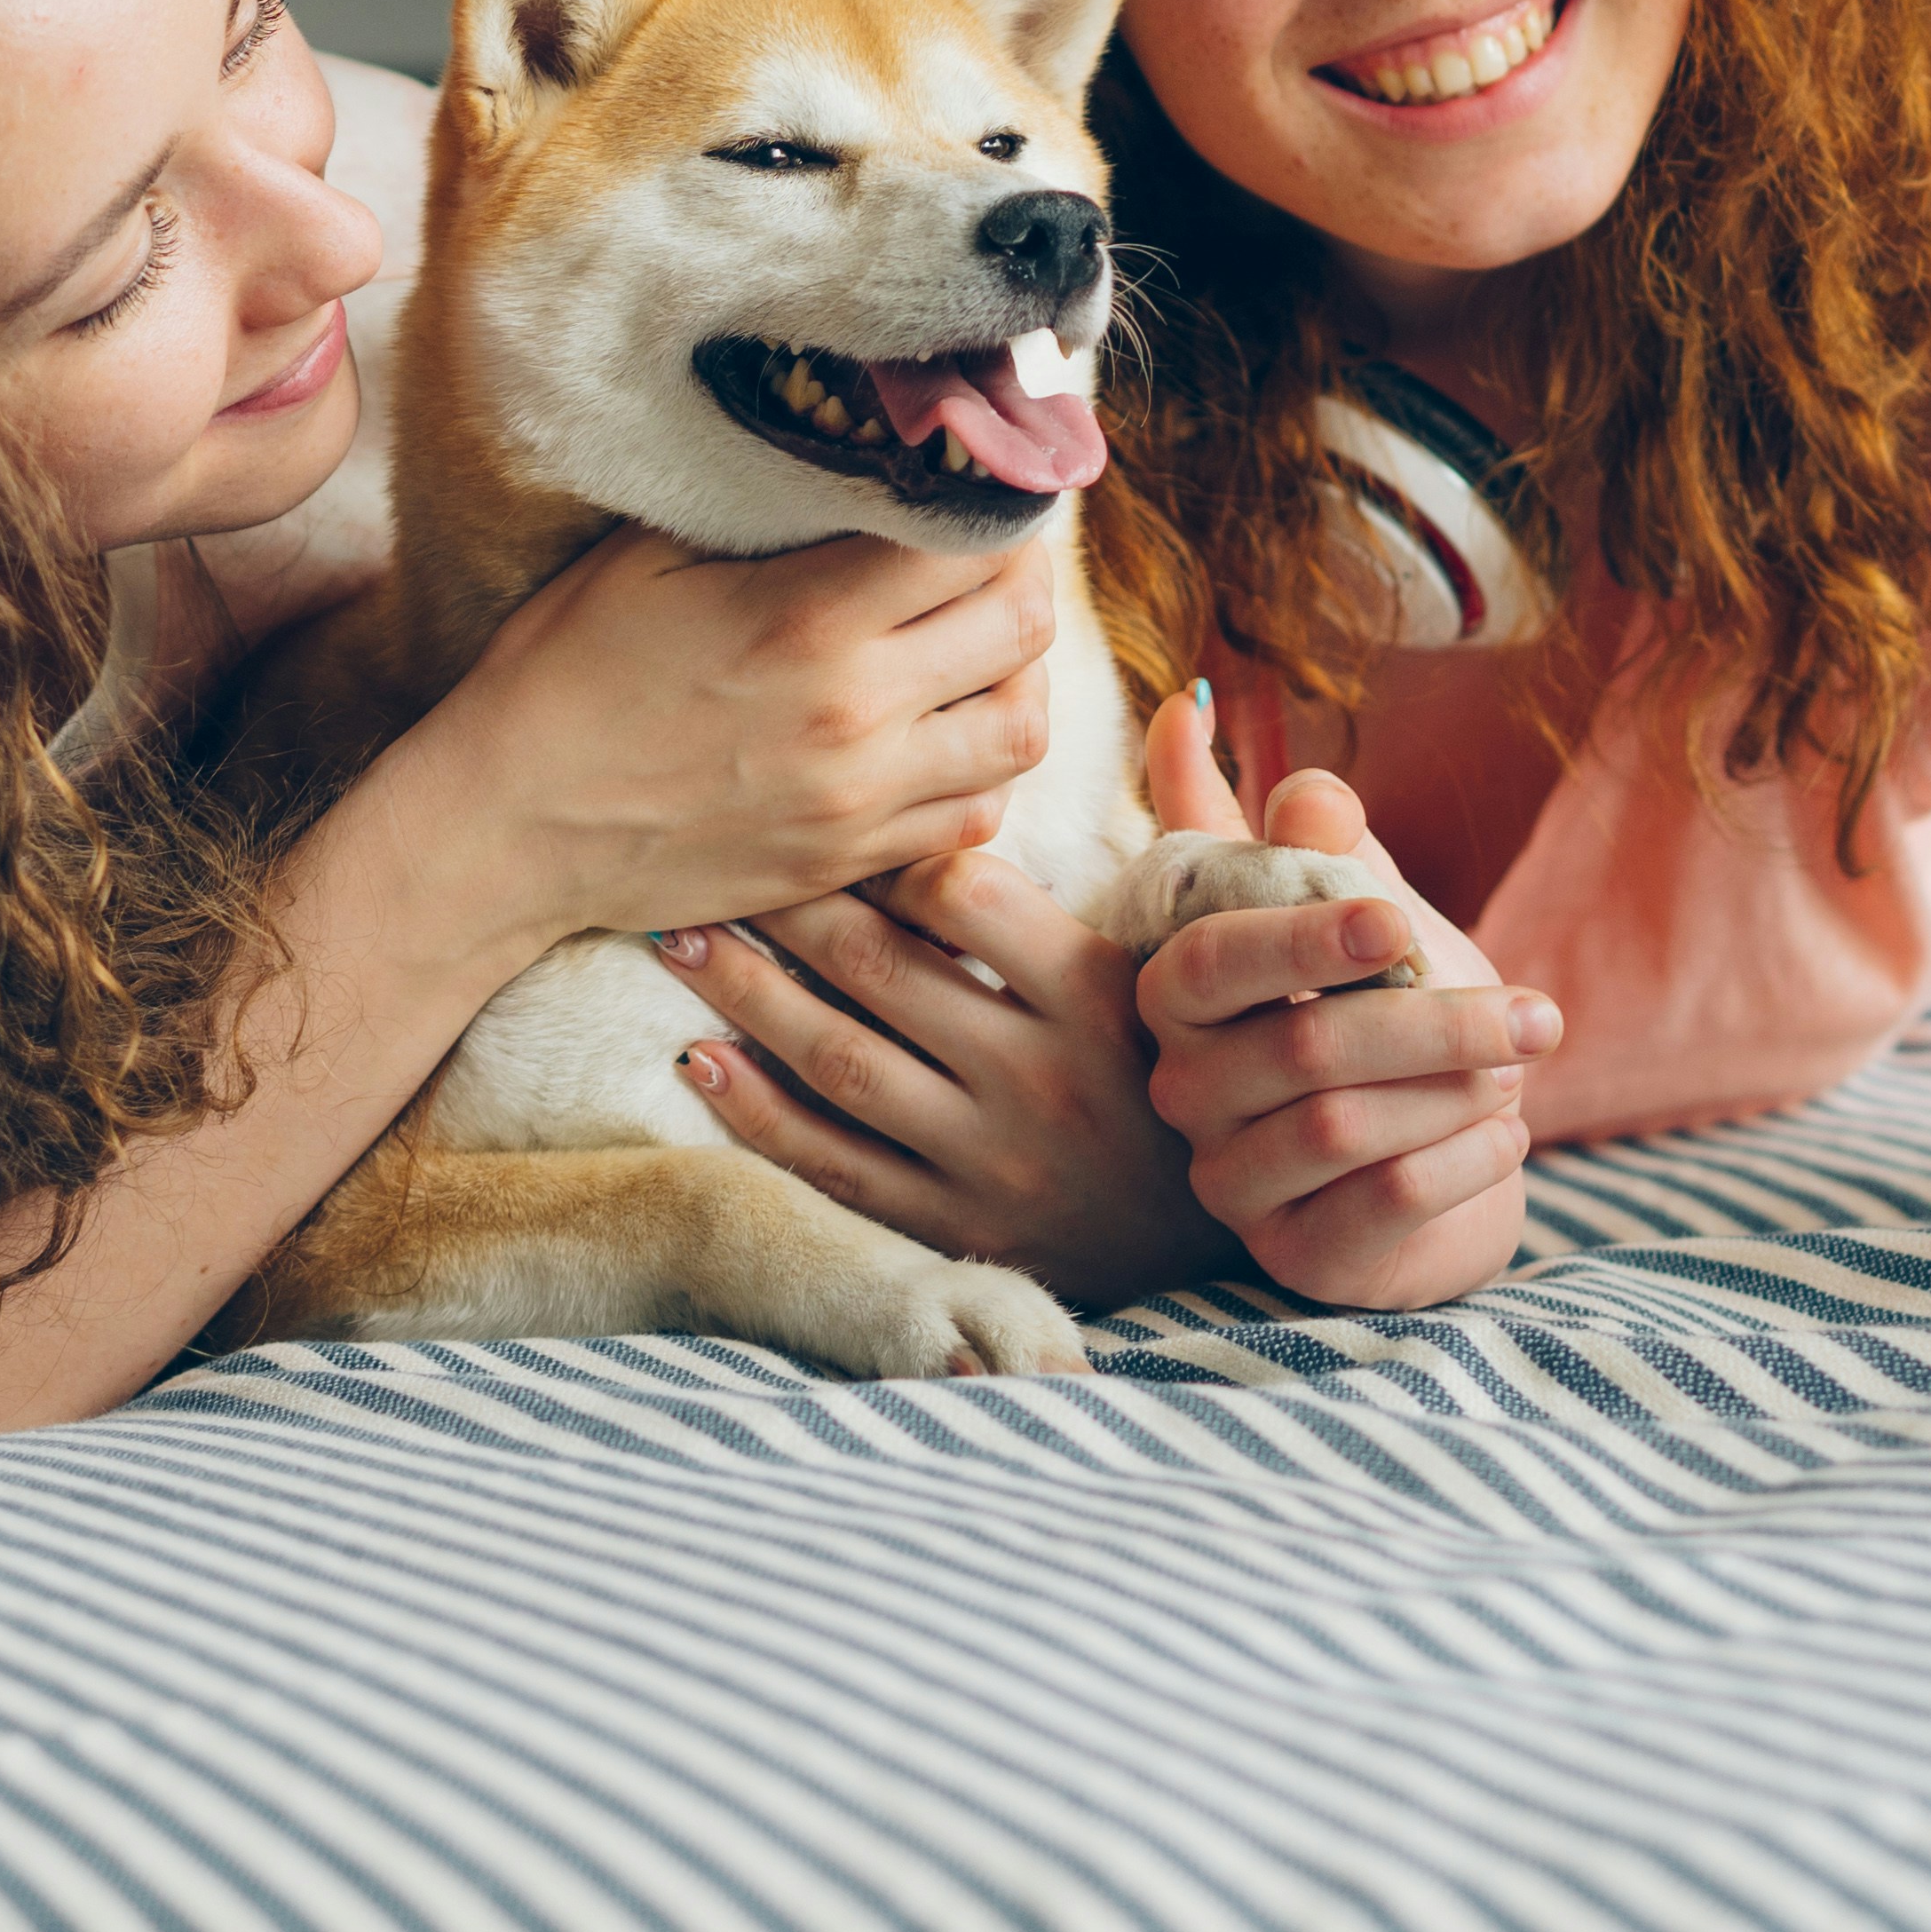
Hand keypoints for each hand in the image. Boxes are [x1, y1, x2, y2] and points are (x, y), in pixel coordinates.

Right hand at [370, 529, 1059, 964]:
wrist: (509, 828)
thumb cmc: (563, 673)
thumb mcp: (650, 554)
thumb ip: (769, 507)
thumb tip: (859, 451)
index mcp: (807, 618)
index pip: (972, 539)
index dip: (992, 498)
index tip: (978, 480)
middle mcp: (856, 713)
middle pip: (1023, 627)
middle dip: (1020, 575)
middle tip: (988, 553)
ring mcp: (862, 799)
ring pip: (1022, 729)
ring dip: (1018, 674)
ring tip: (978, 643)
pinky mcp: (851, 862)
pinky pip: (977, 817)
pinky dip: (984, 769)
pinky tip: (944, 731)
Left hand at [653, 852, 1216, 1310]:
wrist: (1256, 1227)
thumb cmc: (1221, 1059)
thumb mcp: (1226, 940)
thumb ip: (1198, 816)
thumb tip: (1186, 699)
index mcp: (1098, 992)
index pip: (965, 894)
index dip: (884, 845)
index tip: (829, 809)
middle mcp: (1039, 1077)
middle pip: (877, 969)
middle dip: (779, 902)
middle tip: (709, 850)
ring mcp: (990, 1163)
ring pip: (836, 1062)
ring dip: (743, 993)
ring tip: (674, 935)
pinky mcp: (956, 1232)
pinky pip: (833, 1166)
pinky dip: (756, 1113)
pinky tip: (699, 1059)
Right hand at [1133, 691, 1548, 1312]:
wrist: (1440, 1158)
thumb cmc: (1389, 1016)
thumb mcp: (1360, 911)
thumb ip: (1295, 831)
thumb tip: (1196, 706)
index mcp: (1181, 991)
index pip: (1210, 958)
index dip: (1303, 936)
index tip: (1401, 922)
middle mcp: (1184, 1089)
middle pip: (1301, 1047)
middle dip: (1437, 1023)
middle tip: (1541, 1015)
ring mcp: (1231, 1181)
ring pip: (1340, 1129)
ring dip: (1454, 1091)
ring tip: (1519, 1070)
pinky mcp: (1294, 1257)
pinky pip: (1379, 1205)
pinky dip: (1462, 1162)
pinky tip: (1508, 1134)